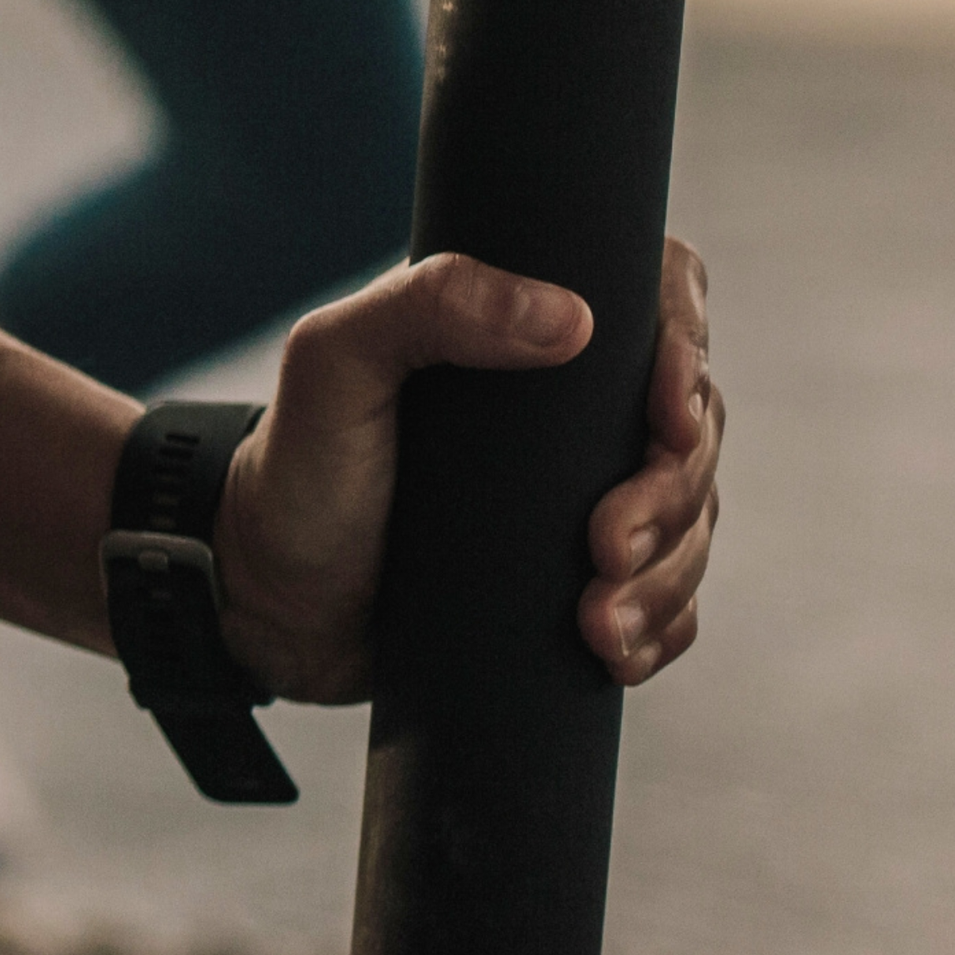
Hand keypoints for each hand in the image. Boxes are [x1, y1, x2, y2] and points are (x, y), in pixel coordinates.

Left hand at [214, 237, 723, 704]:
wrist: (263, 601)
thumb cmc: (295, 467)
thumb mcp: (333, 366)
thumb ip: (426, 306)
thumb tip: (571, 319)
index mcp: (523, 331)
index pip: (657, 301)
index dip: (688, 353)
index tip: (668, 420)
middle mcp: (571, 408)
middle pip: (691, 428)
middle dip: (672, 494)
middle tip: (605, 547)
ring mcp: (583, 496)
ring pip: (689, 521)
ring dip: (668, 575)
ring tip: (597, 622)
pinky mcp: (580, 580)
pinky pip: (667, 601)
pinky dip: (659, 628)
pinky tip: (616, 653)